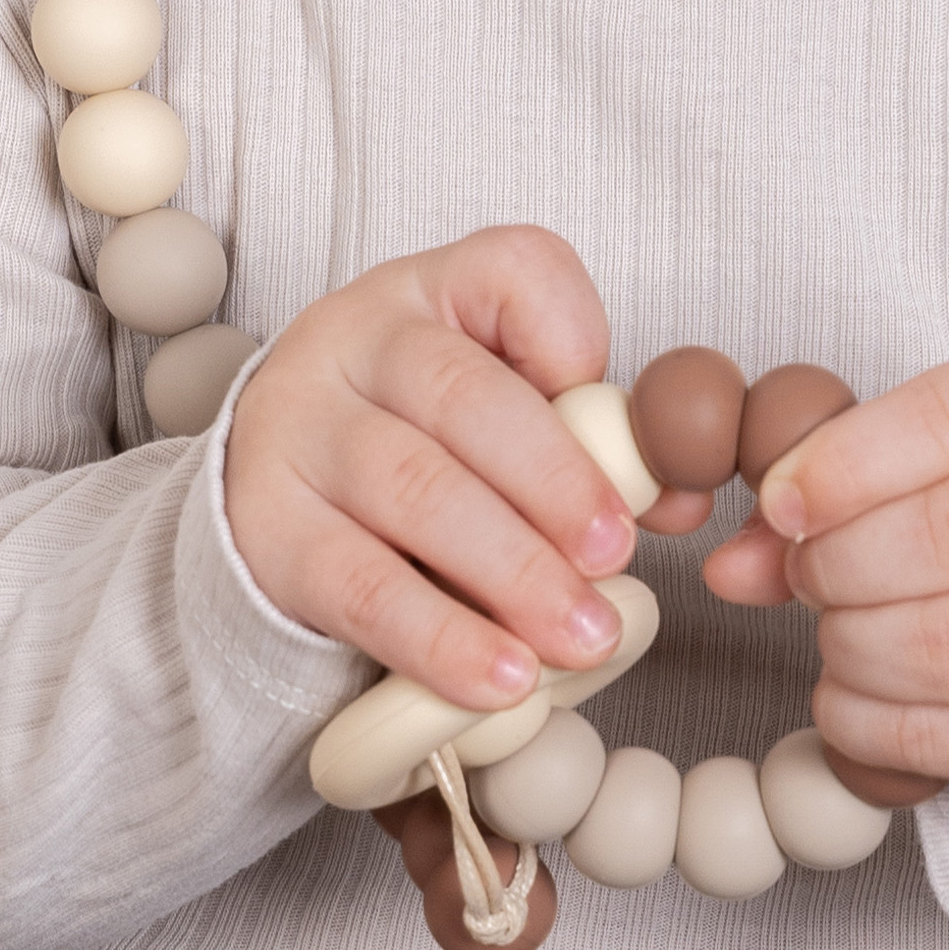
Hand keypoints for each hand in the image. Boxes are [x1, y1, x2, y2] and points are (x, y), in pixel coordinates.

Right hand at [223, 226, 636, 710]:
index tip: (624, 434)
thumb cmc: (415, 442)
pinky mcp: (269, 528)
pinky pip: (360, 584)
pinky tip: (501, 676)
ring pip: (414, 489)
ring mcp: (299, 428)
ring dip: (512, 572)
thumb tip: (680, 500)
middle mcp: (353, 340)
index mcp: (429, 291)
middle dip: (554, 484)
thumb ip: (591, 445)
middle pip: (462, 395)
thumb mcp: (498, 414)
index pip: (513, 273)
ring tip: (581, 634)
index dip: (575, 342)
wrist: (275, 489)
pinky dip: (440, 638)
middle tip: (615, 559)